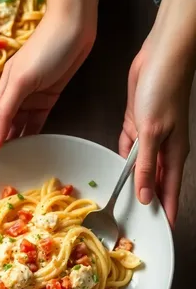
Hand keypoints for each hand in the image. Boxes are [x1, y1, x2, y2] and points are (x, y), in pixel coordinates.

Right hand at [0, 11, 95, 157]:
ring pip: (19, 128)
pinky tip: (30, 149)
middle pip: (2, 130)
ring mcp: (31, 99)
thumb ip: (5, 113)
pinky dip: (32, 136)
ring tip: (9, 167)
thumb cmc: (46, 48)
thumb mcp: (20, 81)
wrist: (74, 26)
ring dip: (14, 146)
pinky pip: (37, 123)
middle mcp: (14, 98)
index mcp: (3, 92)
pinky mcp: (48, 99)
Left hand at [119, 0, 195, 227]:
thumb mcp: (152, 132)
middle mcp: (162, 150)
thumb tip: (144, 196)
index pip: (169, 193)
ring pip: (139, 167)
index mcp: (172, 155)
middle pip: (153, 183)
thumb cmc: (164, 90)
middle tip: (133, 222)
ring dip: (131, 181)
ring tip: (121, 201)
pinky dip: (123, 158)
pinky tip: (116, 168)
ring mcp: (149, 137)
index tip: (161, 233)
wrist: (161, 55)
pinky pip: (129, 148)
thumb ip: (145, 165)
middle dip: (146, 202)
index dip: (166, 213)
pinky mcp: (137, 124)